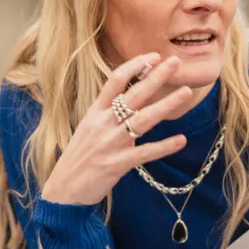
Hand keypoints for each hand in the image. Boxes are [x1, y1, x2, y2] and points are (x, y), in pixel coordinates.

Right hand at [40, 53, 195, 206]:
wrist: (62, 191)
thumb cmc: (78, 159)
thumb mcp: (88, 130)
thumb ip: (107, 115)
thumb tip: (130, 102)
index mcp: (94, 113)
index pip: (115, 81)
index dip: (135, 66)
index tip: (154, 57)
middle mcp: (102, 124)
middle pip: (133, 95)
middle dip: (156, 77)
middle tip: (175, 63)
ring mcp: (110, 144)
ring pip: (142, 119)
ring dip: (166, 105)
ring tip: (186, 92)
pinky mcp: (117, 164)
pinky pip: (145, 153)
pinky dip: (164, 146)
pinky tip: (181, 140)